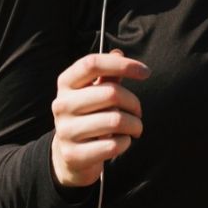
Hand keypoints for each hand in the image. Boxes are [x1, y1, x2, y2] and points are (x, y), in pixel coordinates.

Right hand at [50, 49, 148, 187]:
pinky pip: (113, 145)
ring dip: (134, 125)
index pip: (93, 63)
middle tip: (138, 112)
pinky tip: (122, 142)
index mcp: (65, 83)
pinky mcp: (74, 154)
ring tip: (135, 128)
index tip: (145, 72)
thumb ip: (106, 75)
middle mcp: (62, 104)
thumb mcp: (92, 93)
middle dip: (134, 103)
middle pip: (111, 93)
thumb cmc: (87, 116)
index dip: (122, 64)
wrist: (69, 156)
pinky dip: (125, 143)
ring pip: (115, 120)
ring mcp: (66, 130)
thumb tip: (118, 52)